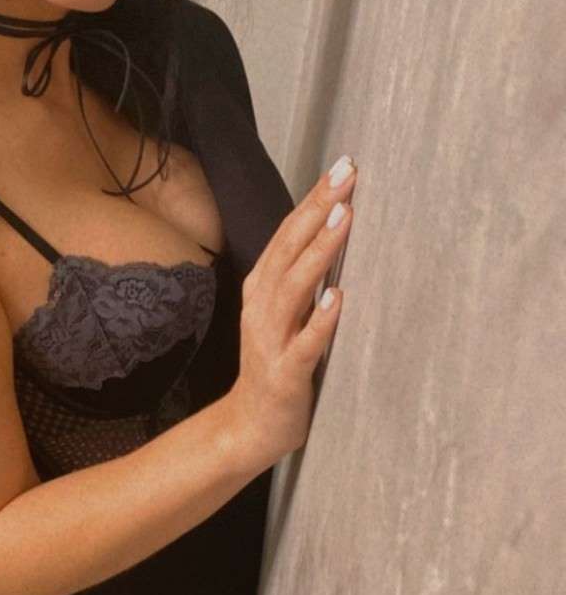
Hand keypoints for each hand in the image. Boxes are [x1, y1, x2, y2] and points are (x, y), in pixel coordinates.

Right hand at [225, 154, 356, 466]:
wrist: (248, 427)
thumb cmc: (275, 367)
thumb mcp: (284, 314)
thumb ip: (303, 279)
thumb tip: (336, 233)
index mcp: (263, 289)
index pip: (289, 234)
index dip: (313, 200)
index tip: (342, 167)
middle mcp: (262, 307)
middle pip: (289, 249)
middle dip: (318, 210)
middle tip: (346, 174)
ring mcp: (271, 340)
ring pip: (295, 288)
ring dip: (319, 252)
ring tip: (344, 219)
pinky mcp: (285, 374)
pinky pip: (305, 344)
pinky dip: (321, 321)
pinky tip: (339, 298)